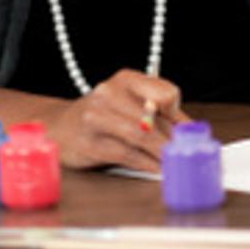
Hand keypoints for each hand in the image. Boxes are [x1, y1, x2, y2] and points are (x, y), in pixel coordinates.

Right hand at [43, 68, 188, 170]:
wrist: (60, 127)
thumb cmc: (103, 115)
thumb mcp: (128, 103)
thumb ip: (157, 112)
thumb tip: (190, 131)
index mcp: (126, 79)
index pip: (165, 93)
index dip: (178, 114)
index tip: (185, 131)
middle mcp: (109, 93)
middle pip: (152, 119)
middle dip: (173, 140)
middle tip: (187, 154)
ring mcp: (95, 117)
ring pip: (140, 136)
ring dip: (162, 154)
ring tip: (175, 163)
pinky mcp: (89, 143)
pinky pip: (126, 154)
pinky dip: (146, 163)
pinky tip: (157, 169)